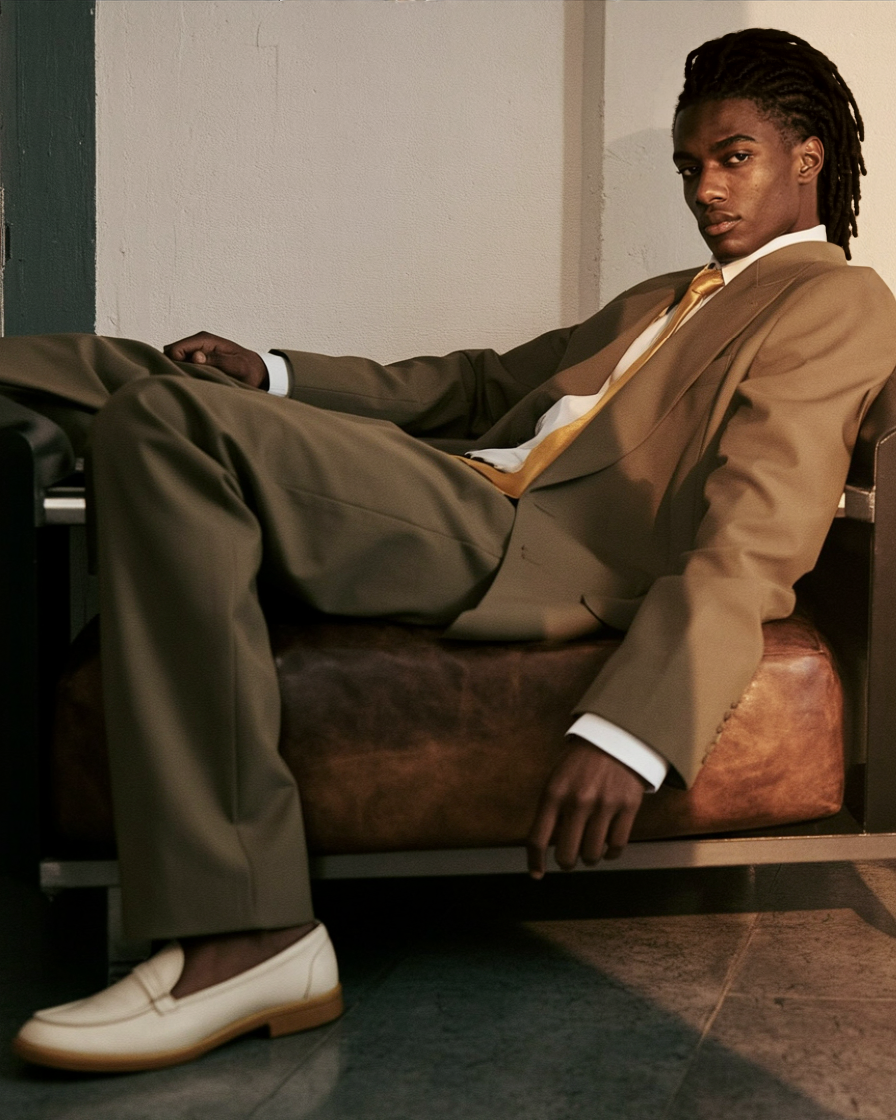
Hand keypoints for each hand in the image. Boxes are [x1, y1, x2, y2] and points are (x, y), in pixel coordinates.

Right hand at [163, 332, 267, 389]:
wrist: (256, 370)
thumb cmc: (248, 368)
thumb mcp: (236, 365)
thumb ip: (216, 360)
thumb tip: (195, 356)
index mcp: (205, 339)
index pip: (176, 349)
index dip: (174, 363)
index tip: (184, 377)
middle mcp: (197, 342)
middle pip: (170, 353)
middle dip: (172, 366)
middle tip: (184, 381)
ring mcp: (195, 350)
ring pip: (173, 359)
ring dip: (176, 370)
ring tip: (187, 382)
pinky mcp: (196, 359)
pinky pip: (180, 364)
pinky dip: (181, 372)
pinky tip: (189, 381)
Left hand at [527, 738, 646, 877]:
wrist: (615, 737)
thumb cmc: (581, 763)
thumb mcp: (556, 779)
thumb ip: (551, 810)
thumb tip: (546, 846)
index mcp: (554, 793)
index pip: (538, 839)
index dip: (535, 862)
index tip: (537, 874)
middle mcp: (578, 801)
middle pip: (566, 855)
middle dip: (566, 863)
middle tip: (569, 860)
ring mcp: (604, 805)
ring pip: (592, 855)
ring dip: (589, 858)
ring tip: (590, 848)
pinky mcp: (628, 807)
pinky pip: (617, 847)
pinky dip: (611, 853)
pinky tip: (607, 846)